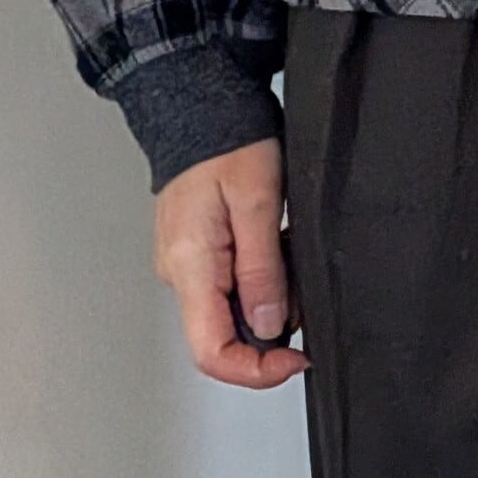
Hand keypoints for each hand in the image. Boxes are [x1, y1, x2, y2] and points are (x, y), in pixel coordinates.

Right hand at [155, 138, 307, 386]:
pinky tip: (270, 246)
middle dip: (272, 327)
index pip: (212, 353)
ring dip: (270, 299)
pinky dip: (260, 280)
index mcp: (190, 265)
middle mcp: (180, 273)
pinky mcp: (197, 256)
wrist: (199, 106)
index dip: (257, 371)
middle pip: (224, 339)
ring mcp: (186, 267)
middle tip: (298, 281)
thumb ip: (263, 271)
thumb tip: (270, 325)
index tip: (296, 358)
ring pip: (232, 315)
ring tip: (282, 248)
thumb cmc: (226, 139)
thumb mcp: (257, 202)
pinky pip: (230, 288)